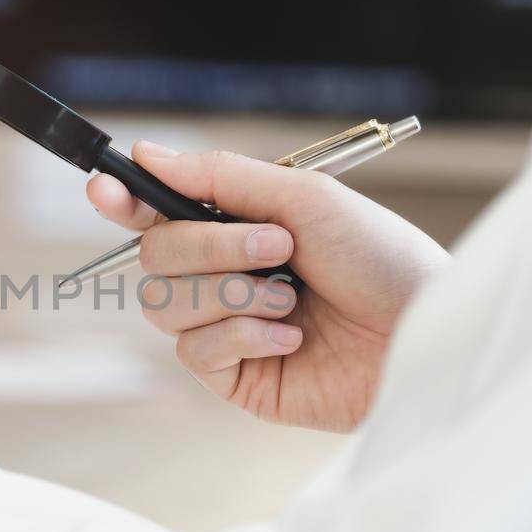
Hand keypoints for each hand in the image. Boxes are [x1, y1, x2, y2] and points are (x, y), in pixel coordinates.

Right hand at [88, 142, 447, 430]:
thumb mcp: (305, 198)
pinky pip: (196, 352)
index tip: (103, 188)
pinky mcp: (237, 379)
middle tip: (277, 246)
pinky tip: (293, 338)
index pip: (159, 211)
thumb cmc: (382, 261)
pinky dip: (244, 335)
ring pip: (165, 305)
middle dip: (210, 248)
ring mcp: (227, 329)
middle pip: (153, 256)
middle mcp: (225, 276)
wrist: (427, 334)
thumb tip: (147, 153)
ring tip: (293, 299)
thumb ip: (219, 177)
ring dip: (233, 293)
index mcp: (239, 226)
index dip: (123, 199)